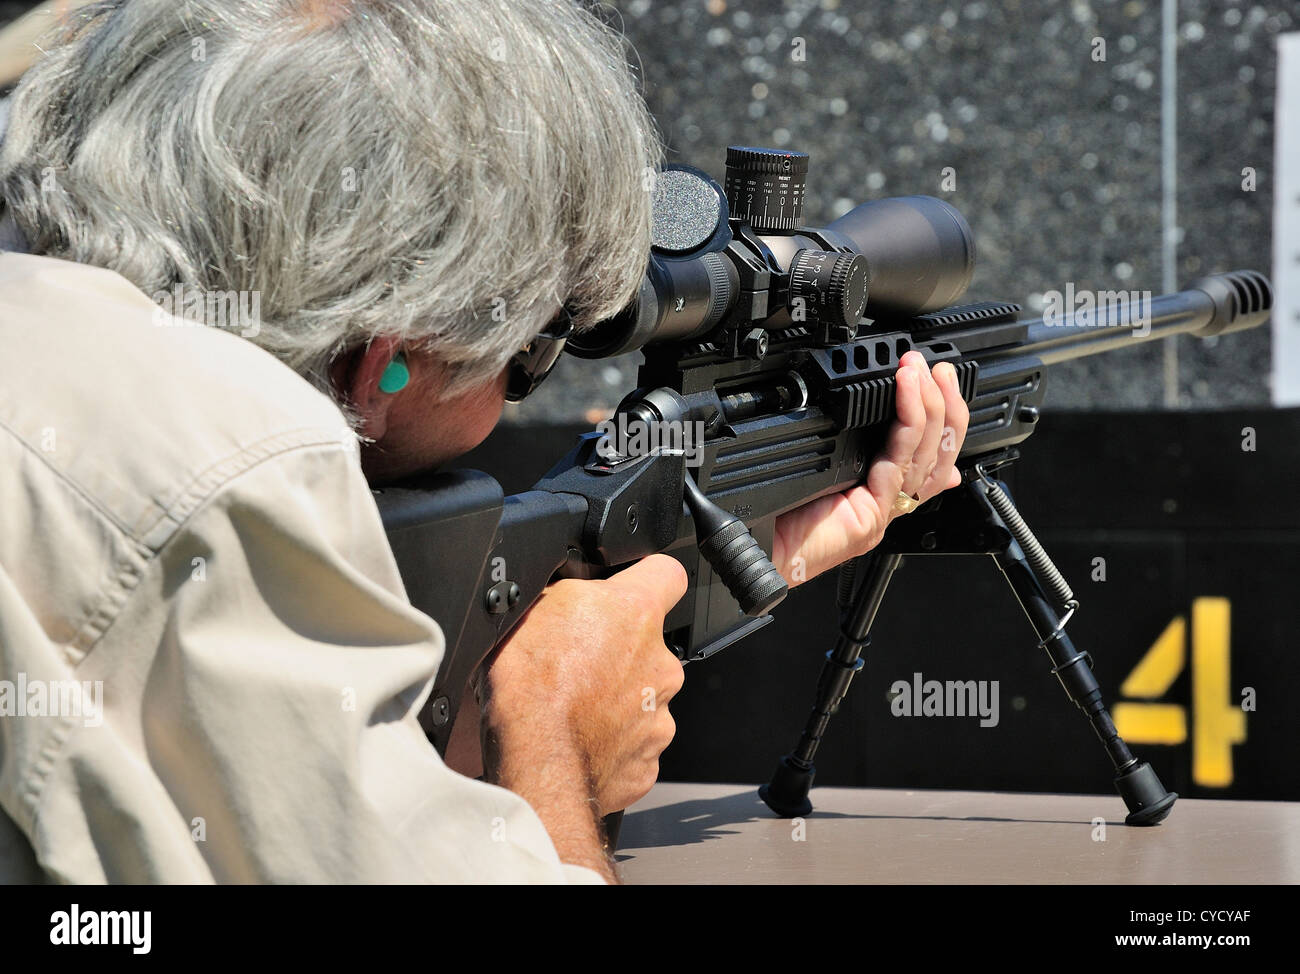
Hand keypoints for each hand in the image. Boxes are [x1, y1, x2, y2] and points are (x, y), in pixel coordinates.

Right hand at [481, 555, 686, 816]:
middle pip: (648, 646)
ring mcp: (660, 714)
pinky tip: (580, 740)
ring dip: (616, 700)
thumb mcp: (534, 608)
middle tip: (577, 666)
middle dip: (619, 652)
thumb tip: (575, 590)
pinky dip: (612, 743)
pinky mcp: (649, 759)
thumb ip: (572, 594)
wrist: (535, 762)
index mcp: (636, 614)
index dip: (648, 577)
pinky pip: (635, 744)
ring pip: (643, 698)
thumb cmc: (529, 688)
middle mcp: (660, 662)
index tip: (634, 587)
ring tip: (573, 709)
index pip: (667, 574)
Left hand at [772, 351, 969, 585]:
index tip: (937, 381)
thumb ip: (853, 449)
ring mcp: (885, 509)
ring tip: (921, 370)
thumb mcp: (823, 468)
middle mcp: (890, 503)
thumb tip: (874, 421)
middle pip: (938, 452)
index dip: (945, 418)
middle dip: (944, 404)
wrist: (761, 548)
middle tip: (937, 368)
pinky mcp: (873, 512)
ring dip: (928, 404)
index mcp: (881, 494)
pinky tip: (907, 392)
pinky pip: (900, 459)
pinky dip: (908, 418)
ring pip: (926, 452)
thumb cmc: (781, 515)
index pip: (931, 455)